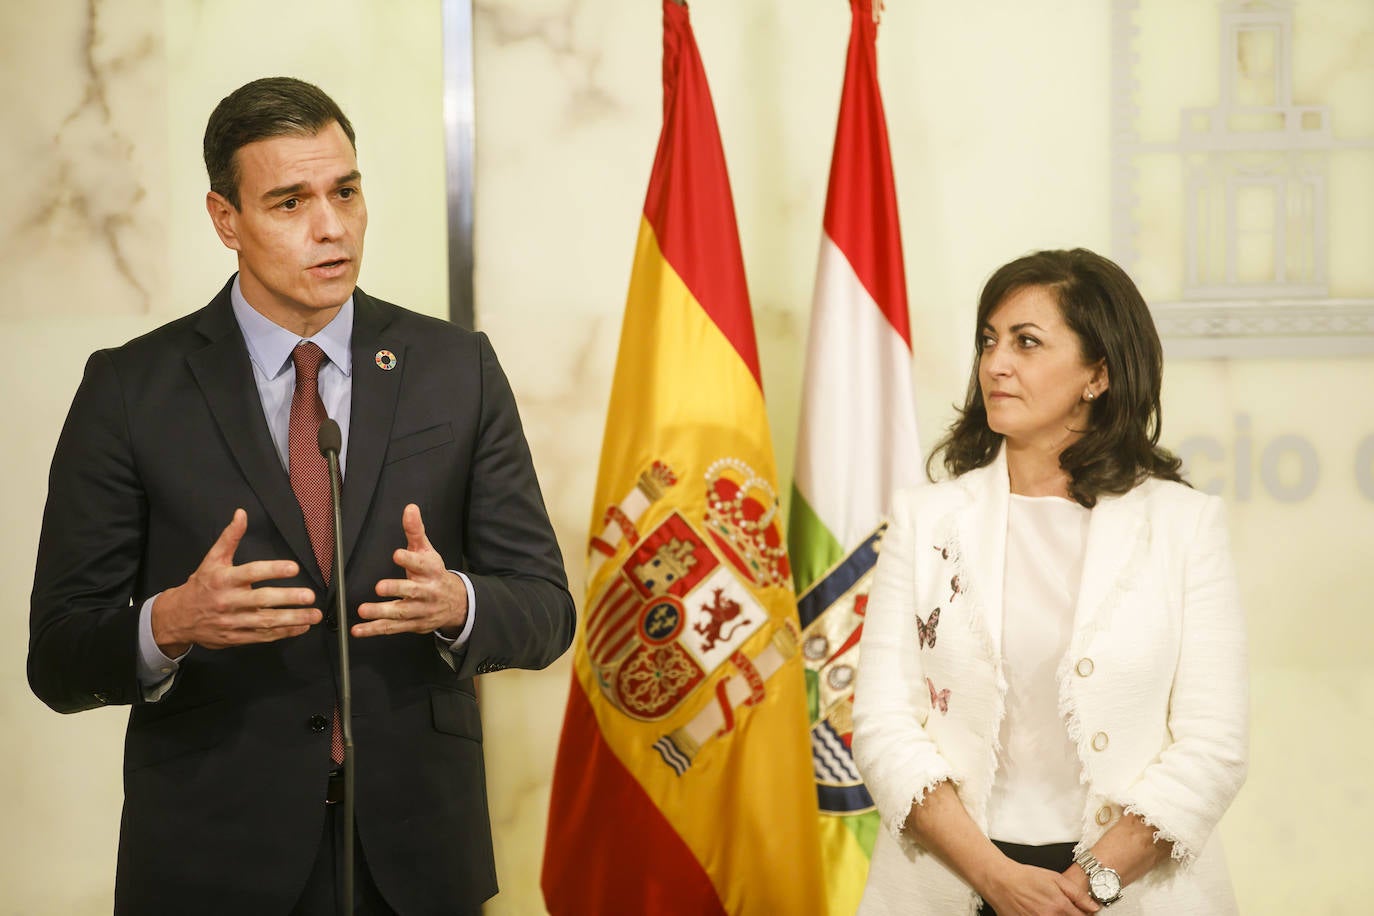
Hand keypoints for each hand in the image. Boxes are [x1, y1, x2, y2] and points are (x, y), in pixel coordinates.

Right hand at [151, 509, 319, 655]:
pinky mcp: (236, 637)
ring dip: (292, 619)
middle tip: (309, 596)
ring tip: (313, 614)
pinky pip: (263, 636)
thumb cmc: (201, 585)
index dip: (273, 570)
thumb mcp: (212, 559)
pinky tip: (301, 626)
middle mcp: (229, 601)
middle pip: (261, 600)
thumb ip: (230, 537)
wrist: (178, 617)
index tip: (293, 568)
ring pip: (265, 621)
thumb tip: (242, 514)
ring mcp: (233, 621)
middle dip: (288, 598)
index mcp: (224, 579)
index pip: (251, 572)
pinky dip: (284, 632)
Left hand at [356, 503, 467, 637]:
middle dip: (396, 589)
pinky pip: (391, 628)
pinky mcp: (412, 624)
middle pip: (412, 591)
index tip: (397, 554)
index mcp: (431, 571)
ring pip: (400, 612)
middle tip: (380, 587)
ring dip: (381, 612)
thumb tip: (410, 508)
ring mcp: (419, 610)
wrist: (455, 603)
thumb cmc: (434, 574)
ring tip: (363, 610)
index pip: (421, 564)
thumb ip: (415, 531)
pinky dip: (374, 629)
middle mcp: (427, 592)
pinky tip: (358, 630)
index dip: (410, 560)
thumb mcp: (428, 551)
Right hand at [981, 861, 1098, 915]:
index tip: (1082, 911)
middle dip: (1070, 915)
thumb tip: (1094, 907)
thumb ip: (1077, 894)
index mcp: (1060, 906)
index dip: (1084, 914)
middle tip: (1062, 908)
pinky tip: (1040, 911)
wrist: (1000, 881)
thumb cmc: (1025, 877)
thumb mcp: (1055, 878)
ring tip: (1050, 908)